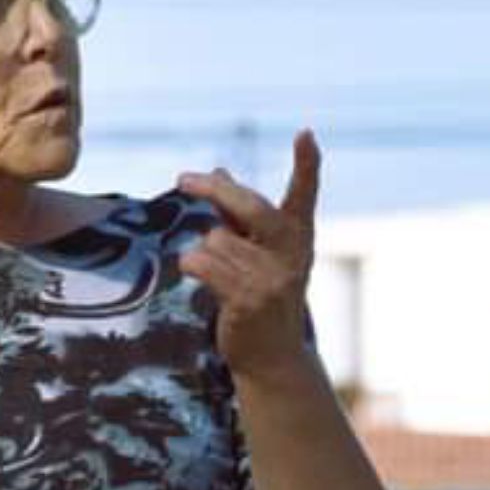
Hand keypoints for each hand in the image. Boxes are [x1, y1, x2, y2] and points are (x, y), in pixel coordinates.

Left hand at [174, 130, 321, 383]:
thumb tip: (217, 172)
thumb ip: (237, 213)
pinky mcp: (248, 299)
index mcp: (298, 236)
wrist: (271, 357)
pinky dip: (193, 264)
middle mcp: (291, 254)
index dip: (306, 164)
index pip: (304, 194)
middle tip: (183, 179)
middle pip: (250, 206)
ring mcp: (272, 278)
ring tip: (218, 273)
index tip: (306, 133)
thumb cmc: (262, 295)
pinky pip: (203, 262)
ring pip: (215, 238)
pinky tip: (200, 276)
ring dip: (204, 250)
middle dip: (214, 191)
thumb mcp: (258, 251)